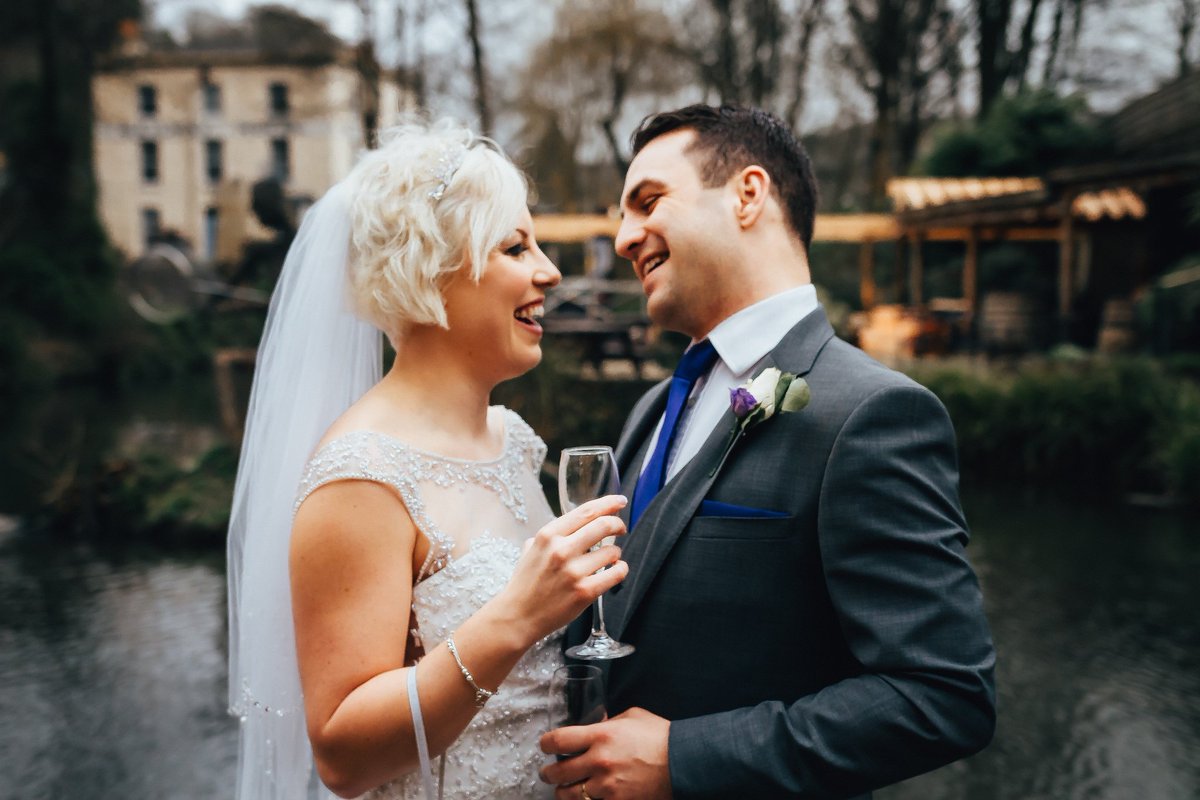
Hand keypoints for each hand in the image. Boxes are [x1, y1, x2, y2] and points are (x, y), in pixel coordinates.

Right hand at [493, 495, 627, 646]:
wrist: (518, 616)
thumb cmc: (525, 583)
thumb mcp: (531, 549)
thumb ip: (553, 535)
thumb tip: (577, 524)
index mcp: (548, 535)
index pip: (586, 511)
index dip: (608, 503)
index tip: (619, 501)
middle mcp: (561, 549)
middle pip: (603, 525)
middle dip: (618, 524)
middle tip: (621, 529)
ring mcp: (574, 571)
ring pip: (613, 551)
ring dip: (616, 553)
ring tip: (609, 558)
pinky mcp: (585, 592)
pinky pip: (616, 573)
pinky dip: (621, 569)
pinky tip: (615, 570)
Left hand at [539, 707, 671, 799]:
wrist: (684, 762)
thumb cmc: (660, 735)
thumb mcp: (632, 716)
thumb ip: (609, 721)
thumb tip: (597, 723)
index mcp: (601, 735)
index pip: (558, 740)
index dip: (545, 743)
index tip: (545, 745)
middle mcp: (599, 761)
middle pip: (557, 772)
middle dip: (548, 773)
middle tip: (548, 773)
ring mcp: (607, 786)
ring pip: (569, 795)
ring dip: (563, 792)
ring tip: (564, 789)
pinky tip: (586, 797)